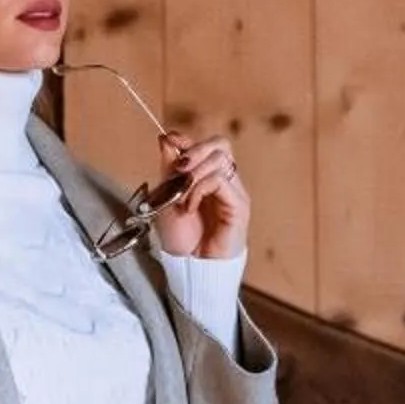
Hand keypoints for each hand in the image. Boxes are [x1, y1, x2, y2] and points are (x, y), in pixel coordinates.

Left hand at [150, 131, 248, 260]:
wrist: (190, 265)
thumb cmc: (180, 236)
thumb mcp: (166, 196)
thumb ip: (169, 168)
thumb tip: (166, 138)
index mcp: (208, 175)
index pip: (207, 144)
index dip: (188, 139)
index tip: (169, 140)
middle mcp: (225, 180)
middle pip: (220, 144)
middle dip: (194, 151)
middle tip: (178, 170)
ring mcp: (234, 191)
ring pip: (220, 159)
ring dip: (194, 174)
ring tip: (181, 196)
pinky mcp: (238, 205)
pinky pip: (220, 180)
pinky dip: (199, 189)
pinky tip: (190, 206)